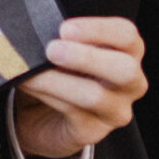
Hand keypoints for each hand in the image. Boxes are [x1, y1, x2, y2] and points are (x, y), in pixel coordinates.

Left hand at [12, 16, 146, 158]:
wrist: (46, 113)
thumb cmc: (63, 69)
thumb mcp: (67, 47)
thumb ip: (63, 37)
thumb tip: (37, 26)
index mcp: (128, 52)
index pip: (126, 35)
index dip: (98, 30)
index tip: (65, 28)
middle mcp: (130, 83)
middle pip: (125, 69)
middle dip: (87, 58)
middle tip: (52, 49)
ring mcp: (115, 111)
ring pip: (95, 96)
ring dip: (57, 80)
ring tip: (31, 71)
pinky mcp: (93, 132)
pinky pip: (72, 112)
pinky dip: (45, 95)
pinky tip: (27, 84)